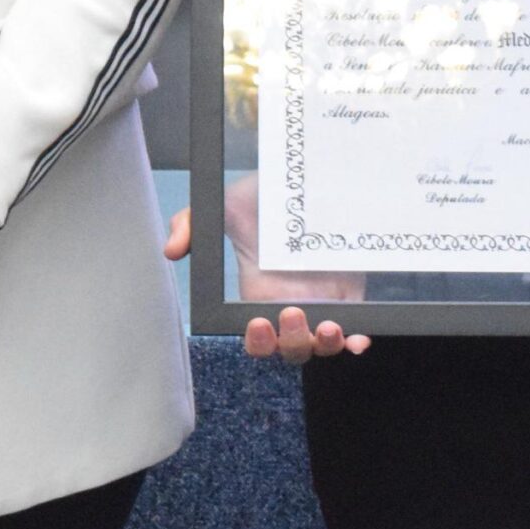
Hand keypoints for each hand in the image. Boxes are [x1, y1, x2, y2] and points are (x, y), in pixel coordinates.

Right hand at [165, 183, 370, 362]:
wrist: (306, 179)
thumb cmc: (264, 197)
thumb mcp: (224, 205)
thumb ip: (190, 224)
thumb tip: (171, 251)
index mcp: (258, 294)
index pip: (257, 338)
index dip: (258, 341)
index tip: (257, 323)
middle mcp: (290, 304)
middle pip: (290, 349)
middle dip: (290, 342)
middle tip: (292, 313)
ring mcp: (322, 303)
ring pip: (322, 346)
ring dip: (325, 345)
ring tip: (329, 326)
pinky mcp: (351, 296)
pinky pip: (357, 329)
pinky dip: (357, 340)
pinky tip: (358, 337)